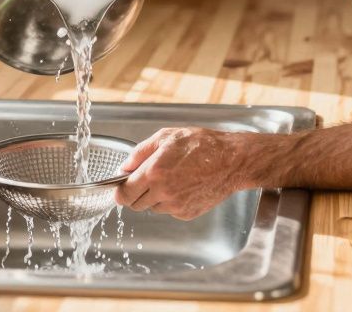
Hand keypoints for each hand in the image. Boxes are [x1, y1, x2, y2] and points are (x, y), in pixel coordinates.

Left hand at [114, 127, 248, 220]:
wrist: (231, 161)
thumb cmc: (202, 145)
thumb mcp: (166, 137)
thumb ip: (140, 153)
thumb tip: (124, 167)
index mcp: (154, 172)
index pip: (124, 193)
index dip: (119, 191)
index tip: (121, 187)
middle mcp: (163, 192)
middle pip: (135, 205)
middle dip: (136, 193)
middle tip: (147, 179)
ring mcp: (176, 206)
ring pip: (152, 208)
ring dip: (154, 197)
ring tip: (171, 179)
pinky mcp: (187, 213)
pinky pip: (169, 210)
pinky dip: (170, 201)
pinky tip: (183, 186)